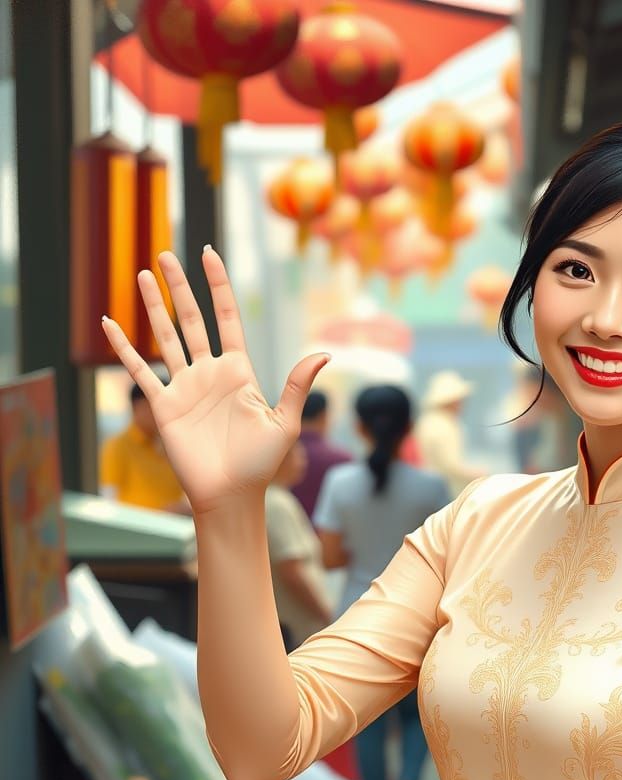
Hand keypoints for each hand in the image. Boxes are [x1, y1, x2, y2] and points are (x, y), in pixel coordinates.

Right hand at [102, 249, 328, 515]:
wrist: (231, 495)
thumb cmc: (261, 464)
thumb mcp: (286, 422)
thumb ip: (298, 386)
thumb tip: (324, 353)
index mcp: (239, 371)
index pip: (226, 319)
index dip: (218, 287)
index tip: (210, 255)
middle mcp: (209, 373)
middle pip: (191, 320)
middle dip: (179, 287)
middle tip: (166, 254)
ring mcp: (184, 387)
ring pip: (164, 337)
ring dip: (152, 306)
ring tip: (140, 274)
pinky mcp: (163, 406)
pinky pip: (139, 370)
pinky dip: (123, 347)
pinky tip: (109, 323)